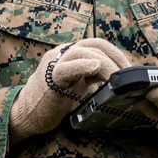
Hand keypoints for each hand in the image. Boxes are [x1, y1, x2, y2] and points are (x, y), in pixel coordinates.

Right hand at [10, 38, 129, 141]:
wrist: (28, 114)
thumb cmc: (54, 101)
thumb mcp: (77, 84)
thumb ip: (92, 75)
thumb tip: (119, 78)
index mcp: (69, 54)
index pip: (97, 44)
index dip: (116, 53)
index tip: (130, 69)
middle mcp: (62, 54)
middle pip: (94, 45)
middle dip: (115, 58)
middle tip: (129, 76)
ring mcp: (55, 64)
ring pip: (84, 52)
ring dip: (106, 64)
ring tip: (117, 79)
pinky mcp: (51, 78)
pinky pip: (68, 67)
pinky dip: (83, 65)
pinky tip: (95, 66)